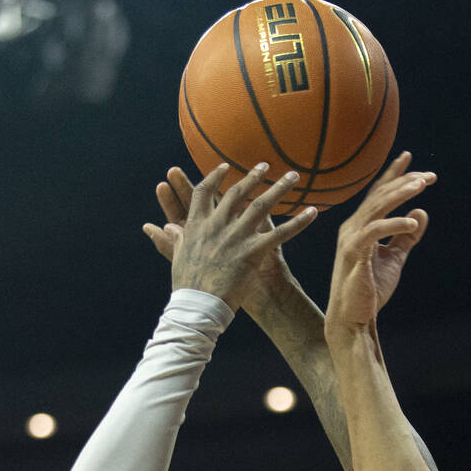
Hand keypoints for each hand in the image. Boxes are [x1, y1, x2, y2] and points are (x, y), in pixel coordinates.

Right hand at [142, 164, 316, 310]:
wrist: (197, 305)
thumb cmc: (187, 286)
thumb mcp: (177, 257)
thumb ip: (172, 238)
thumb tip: (157, 227)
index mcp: (197, 224)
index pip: (204, 192)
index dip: (214, 177)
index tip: (224, 167)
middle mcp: (217, 224)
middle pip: (237, 193)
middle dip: (252, 177)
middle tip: (265, 165)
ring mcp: (236, 236)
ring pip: (261, 205)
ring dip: (279, 188)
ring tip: (292, 176)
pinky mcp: (252, 251)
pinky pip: (280, 233)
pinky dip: (298, 222)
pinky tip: (313, 211)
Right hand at [325, 151, 435, 334]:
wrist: (354, 318)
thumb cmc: (370, 289)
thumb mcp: (394, 258)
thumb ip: (406, 237)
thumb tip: (421, 212)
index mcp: (360, 226)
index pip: (378, 194)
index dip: (393, 174)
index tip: (409, 156)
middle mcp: (352, 227)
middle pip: (380, 195)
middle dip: (404, 181)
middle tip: (429, 176)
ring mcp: (351, 238)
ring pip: (377, 207)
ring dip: (400, 194)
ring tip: (422, 186)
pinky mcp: (354, 252)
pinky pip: (375, 231)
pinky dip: (394, 224)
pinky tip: (412, 223)